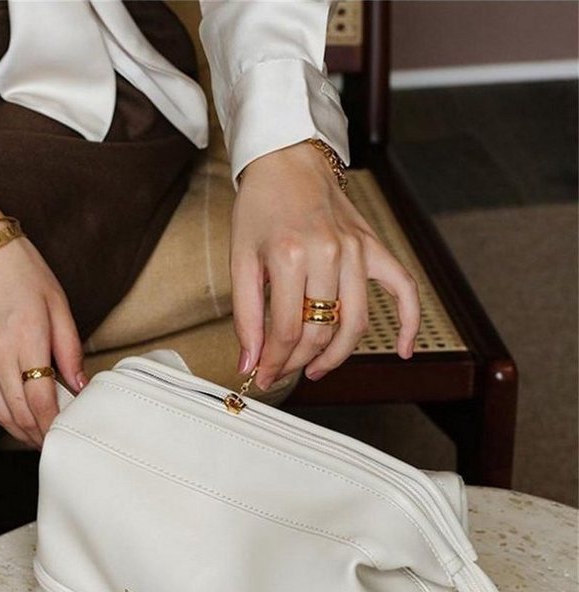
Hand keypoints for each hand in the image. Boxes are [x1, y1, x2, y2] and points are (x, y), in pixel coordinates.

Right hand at [0, 192, 84, 446]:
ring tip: (33, 434)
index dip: (52, 424)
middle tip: (52, 440)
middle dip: (36, 433)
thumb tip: (79, 384)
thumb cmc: (20, 268)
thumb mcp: (57, 303)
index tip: (64, 432)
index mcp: (26, 340)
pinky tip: (8, 416)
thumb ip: (69, 348)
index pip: (40, 400)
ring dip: (15, 428)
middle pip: (17, 412)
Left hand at [230, 142, 420, 389]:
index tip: (261, 375)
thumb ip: (245, 315)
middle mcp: (329, 254)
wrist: (287, 159)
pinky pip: (403, 289)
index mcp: (291, 255)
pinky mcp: (375, 248)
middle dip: (297, 363)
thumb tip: (248, 361)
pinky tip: (403, 349)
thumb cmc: (261, 205)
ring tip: (315, 369)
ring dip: (335, 356)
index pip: (286, 331)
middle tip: (280, 373)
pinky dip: (408, 322)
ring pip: (355, 323)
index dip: (273, 362)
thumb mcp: (240, 259)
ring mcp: (357, 251)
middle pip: (320, 333)